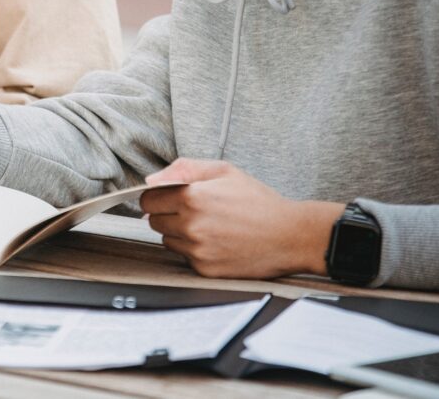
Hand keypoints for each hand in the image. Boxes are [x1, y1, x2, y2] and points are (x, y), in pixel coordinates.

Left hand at [140, 159, 343, 279]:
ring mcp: (197, 250)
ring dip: (180, 233)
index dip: (157, 197)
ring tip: (209, 226)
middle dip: (168, 215)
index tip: (169, 198)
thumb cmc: (259, 201)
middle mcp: (190, 225)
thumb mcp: (224, 171)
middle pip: (154, 221)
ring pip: (168, 240)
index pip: (147, 200)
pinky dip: (195, 250)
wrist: (290, 235)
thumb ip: (184, 169)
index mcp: (191, 197)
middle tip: (194, 211)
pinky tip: (216, 242)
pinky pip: (185, 257)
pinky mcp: (205, 269)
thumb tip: (151, 180)